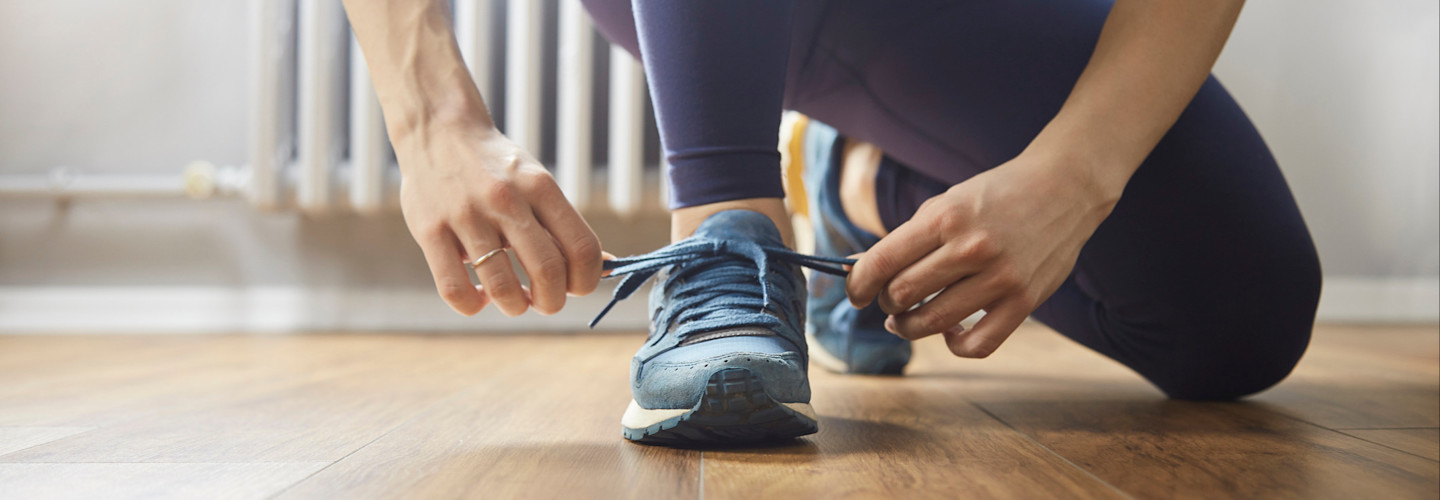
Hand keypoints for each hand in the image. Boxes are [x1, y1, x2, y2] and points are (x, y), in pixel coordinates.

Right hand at [396, 121, 601, 316]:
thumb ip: (565, 225)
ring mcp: (465, 215)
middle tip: (545, 301)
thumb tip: (605, 268)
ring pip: (501, 288)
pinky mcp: (429, 229)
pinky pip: (454, 290)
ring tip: (514, 300)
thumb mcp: (537, 183)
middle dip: (552, 302)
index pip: (582, 248)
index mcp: (539, 187)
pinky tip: (479, 296)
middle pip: (547, 273)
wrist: (438, 129)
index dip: (586, 281)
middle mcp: (505, 199)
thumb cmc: (497, 168)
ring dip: (514, 307)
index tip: (576, 287)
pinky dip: (472, 306)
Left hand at [845, 150, 1121, 357]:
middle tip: (889, 300)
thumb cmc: (995, 196)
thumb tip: (858, 272)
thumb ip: (907, 239)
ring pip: (932, 322)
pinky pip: (977, 345)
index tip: (855, 294)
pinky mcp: (1025, 301)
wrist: (1064, 187)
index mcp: (945, 216)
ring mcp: (1001, 277)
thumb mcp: (946, 203)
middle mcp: (972, 247)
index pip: (882, 262)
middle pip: (902, 295)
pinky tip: (949, 330)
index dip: (858, 285)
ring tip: (907, 319)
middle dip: (886, 302)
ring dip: (909, 326)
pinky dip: (953, 344)